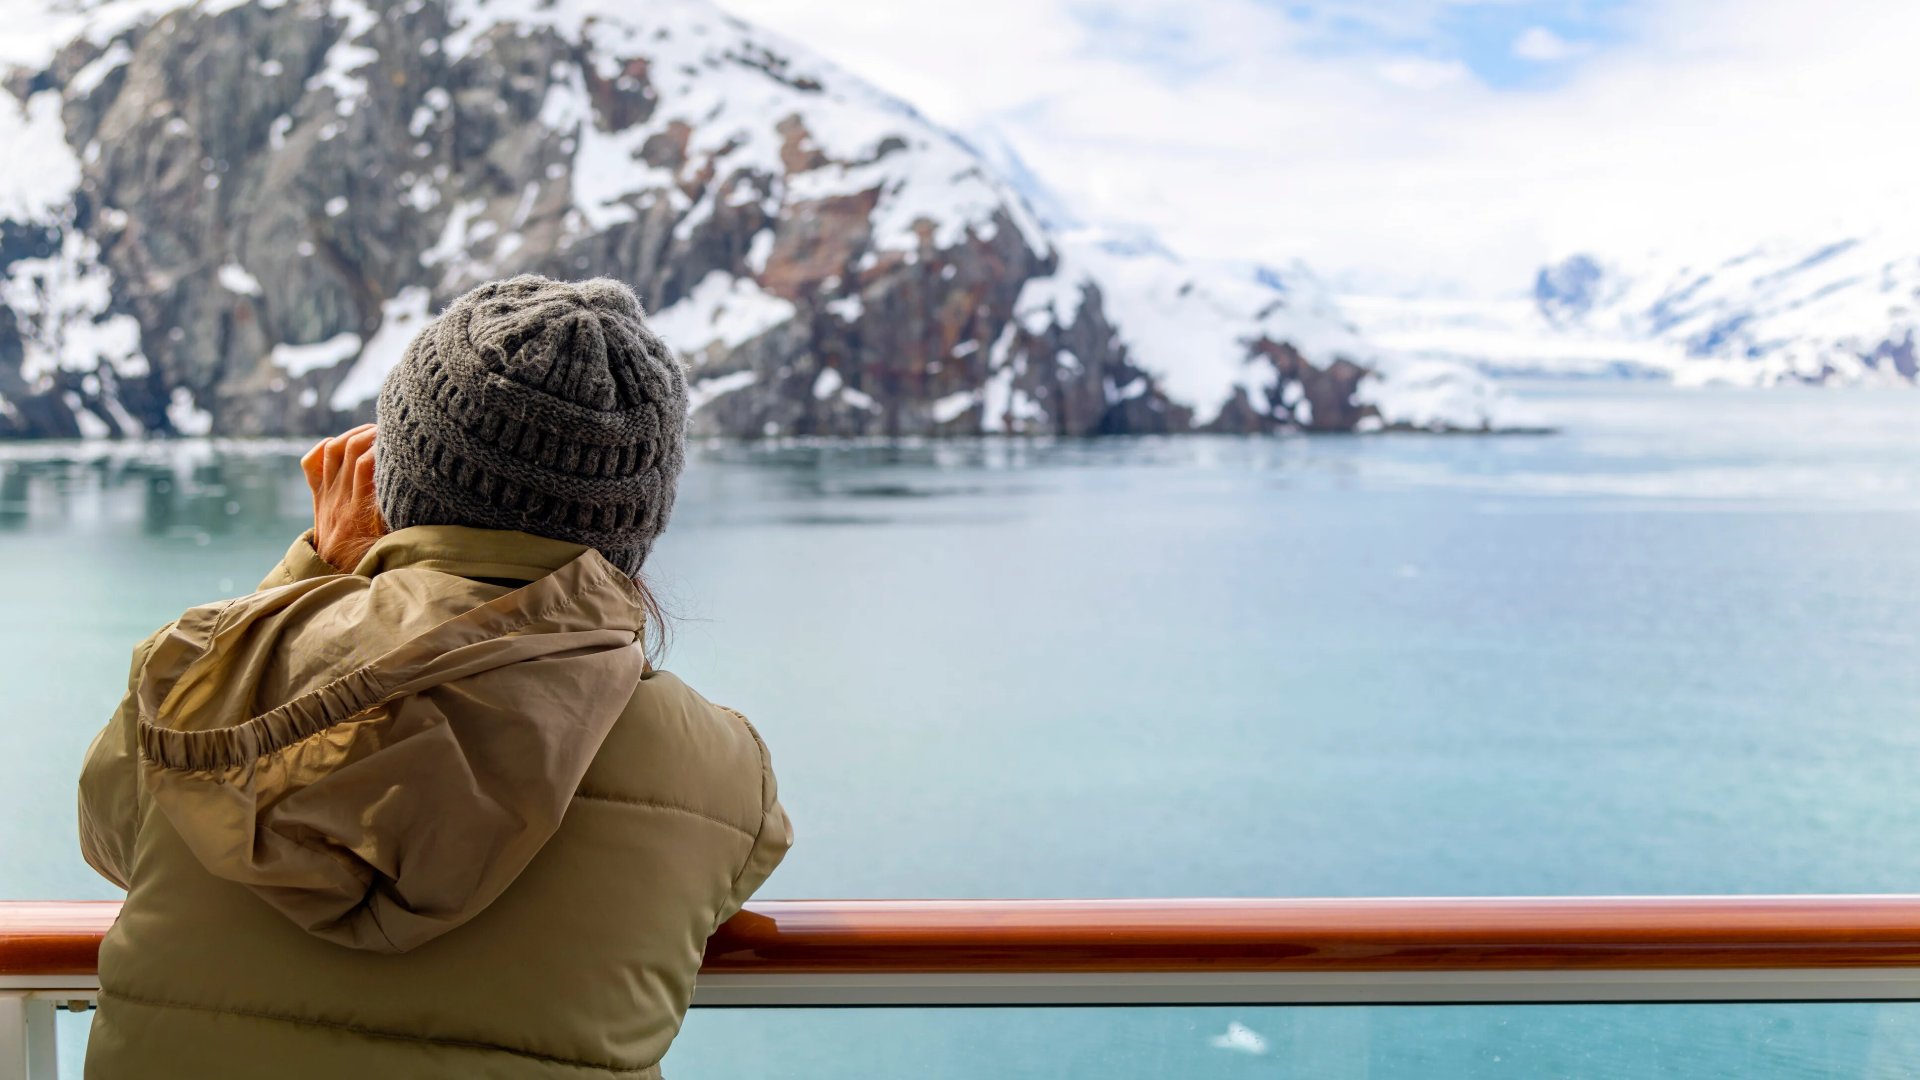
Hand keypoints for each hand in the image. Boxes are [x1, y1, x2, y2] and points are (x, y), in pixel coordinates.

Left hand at [301, 423, 388, 570]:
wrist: (335, 574)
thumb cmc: (370, 559)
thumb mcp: (392, 543)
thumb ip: (402, 520)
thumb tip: (427, 501)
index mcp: (359, 510)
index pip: (366, 464)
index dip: (382, 447)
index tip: (401, 442)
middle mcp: (339, 498)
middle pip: (350, 449)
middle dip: (371, 434)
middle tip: (391, 431)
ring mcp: (326, 495)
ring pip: (333, 450)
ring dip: (352, 434)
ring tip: (373, 431)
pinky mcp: (319, 495)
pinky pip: (312, 463)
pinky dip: (324, 447)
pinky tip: (341, 444)